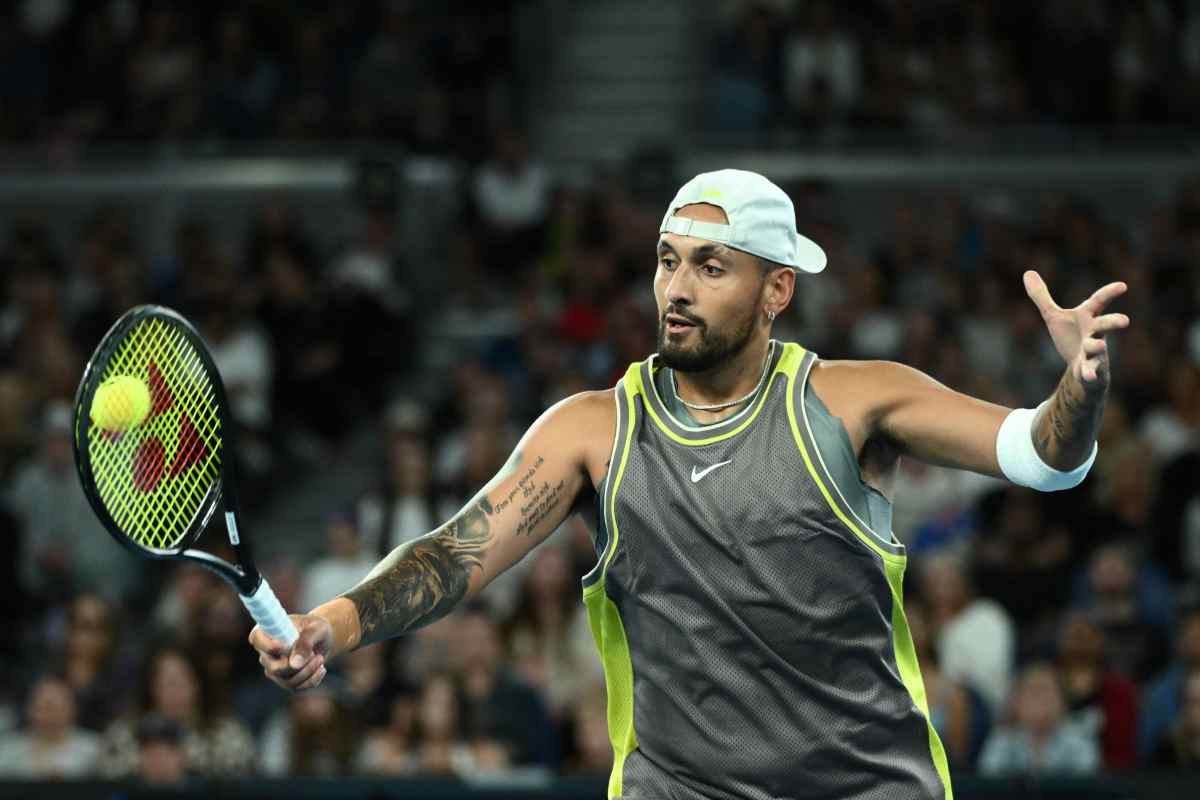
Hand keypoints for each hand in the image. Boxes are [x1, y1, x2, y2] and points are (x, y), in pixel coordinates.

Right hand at [249, 613, 333, 691]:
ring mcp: (273, 669)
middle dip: (298, 665)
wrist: (322, 640)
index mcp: (267, 631)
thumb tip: (295, 664)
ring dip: (308, 671)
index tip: (287, 646)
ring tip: (320, 658)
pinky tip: (321, 668)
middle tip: (315, 654)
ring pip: (287, 681)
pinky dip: (312, 680)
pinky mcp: (284, 680)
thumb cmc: (316, 629)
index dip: (269, 646)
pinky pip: (296, 687)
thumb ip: (306, 641)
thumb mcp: (316, 629)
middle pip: (274, 668)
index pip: (256, 639)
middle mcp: (265, 653)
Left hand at [1023, 271, 1129, 387]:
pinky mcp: (1091, 369)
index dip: (1109, 293)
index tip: (1123, 286)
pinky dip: (1090, 373)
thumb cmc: (1071, 338)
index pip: (1099, 302)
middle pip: (1106, 324)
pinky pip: (1092, 371)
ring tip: (1097, 345)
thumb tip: (1027, 272)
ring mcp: (1095, 352)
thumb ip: (1042, 296)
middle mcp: (1095, 332)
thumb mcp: (1053, 316)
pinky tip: (1087, 375)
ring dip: (1097, 346)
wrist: (1081, 369)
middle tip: (1124, 320)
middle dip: (1114, 322)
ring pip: (1098, 348)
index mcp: (1088, 317)